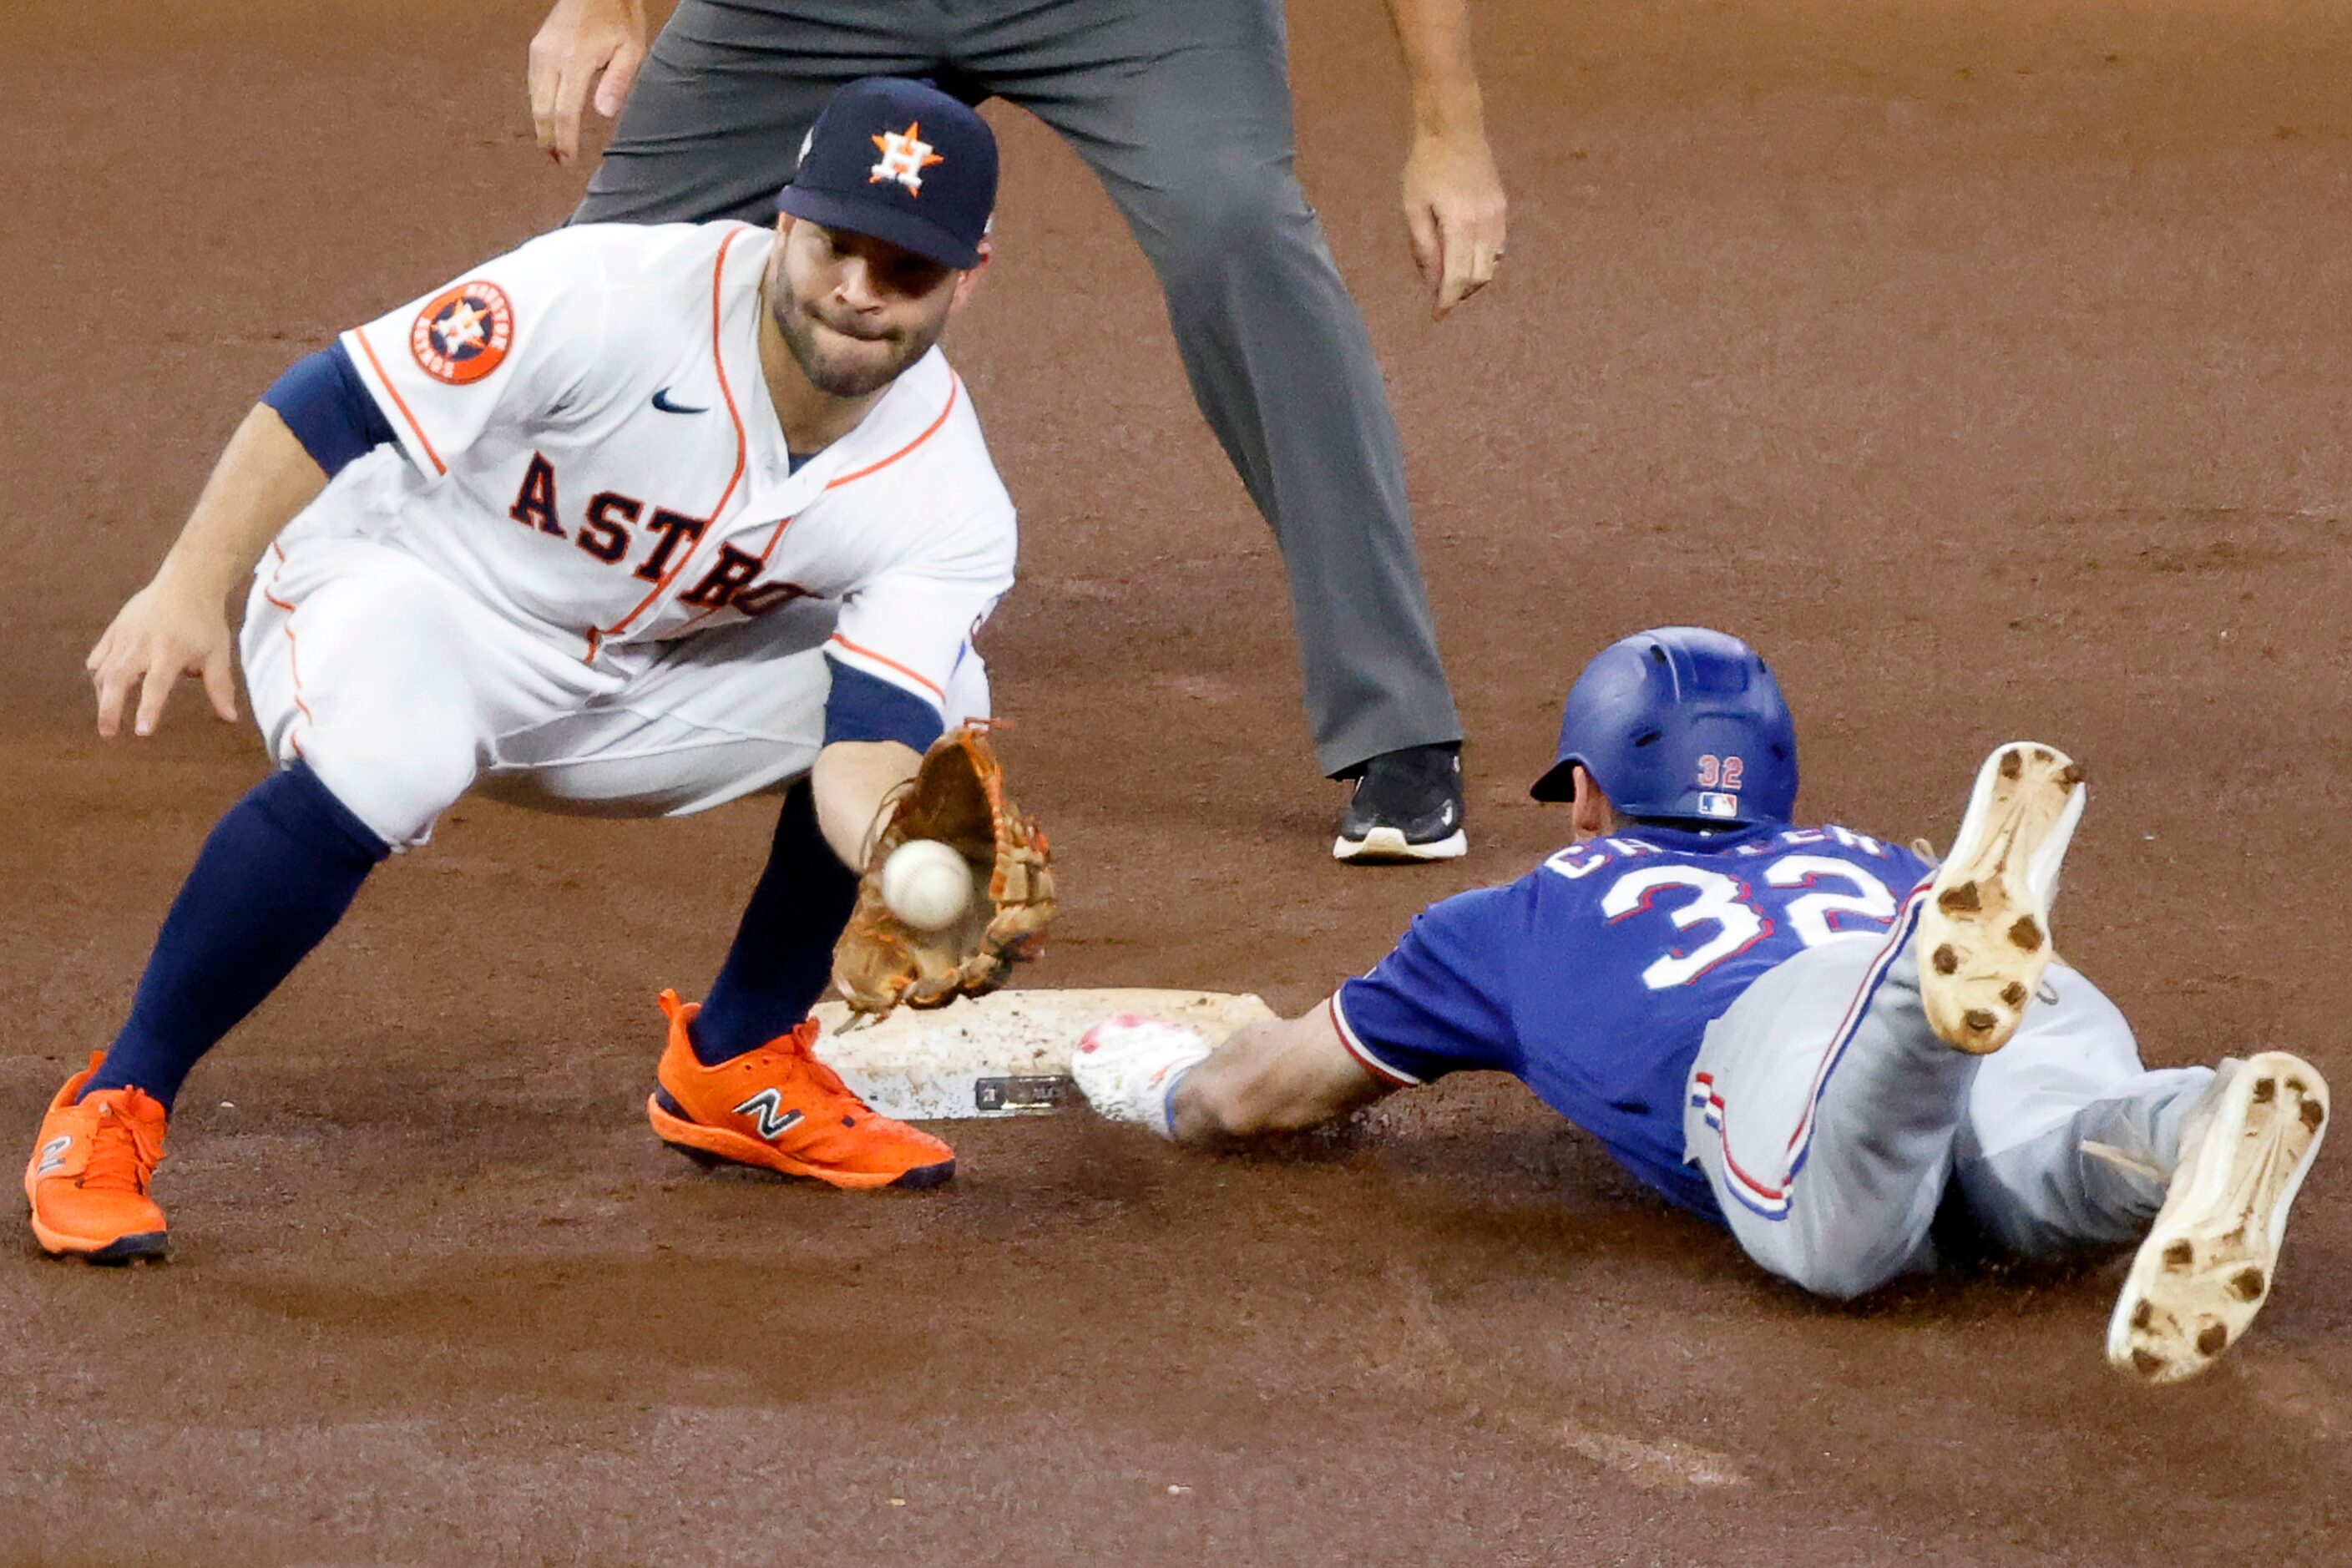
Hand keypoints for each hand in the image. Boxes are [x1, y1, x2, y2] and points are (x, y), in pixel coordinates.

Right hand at [86, 568, 237, 738]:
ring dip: (102, 695)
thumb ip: (220, 686)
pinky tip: (103, 687)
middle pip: (117, 679)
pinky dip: (98, 673)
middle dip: (109, 708)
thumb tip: (231, 719)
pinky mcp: (114, 629)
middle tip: (108, 733)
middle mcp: (142, 644)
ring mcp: (124, 636)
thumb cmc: (205, 622)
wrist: (187, 583)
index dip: (148, 709)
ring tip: (108, 715)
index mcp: (170, 652)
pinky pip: (99, 655)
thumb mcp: (218, 653)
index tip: (142, 732)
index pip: (156, 686)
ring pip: (103, 670)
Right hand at [528, 0, 648, 165]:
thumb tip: (603, 114)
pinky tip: (548, 119)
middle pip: (542, 109)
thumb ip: (617, 82)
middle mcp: (551, 56)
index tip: (568, 161)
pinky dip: (539, 105)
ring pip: (533, 98)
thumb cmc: (618, 17)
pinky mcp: (536, 48)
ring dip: (541, 125)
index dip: (565, 140)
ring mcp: (540, 51)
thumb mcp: (631, 49)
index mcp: (576, 60)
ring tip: (553, 147)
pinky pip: (533, 84)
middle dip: (549, 138)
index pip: (564, 111)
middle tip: (559, 161)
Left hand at [1401, 128, 1507, 319]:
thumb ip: (1424, 247)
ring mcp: (1498, 216)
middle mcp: (1486, 225)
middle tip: (1440, 297)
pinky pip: (1497, 247)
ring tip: (1451, 279)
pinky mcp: (1502, 209)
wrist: (1455, 129)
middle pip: (1479, 278)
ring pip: (1492, 265)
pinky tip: (1465, 257)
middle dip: (1460, 294)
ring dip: (1473, 279)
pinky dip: (1482, 261)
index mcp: (1461, 225)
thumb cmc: (1426, 167)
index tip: (1437, 317)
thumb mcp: (1413, 208)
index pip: (1457, 278)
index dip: (1447, 302)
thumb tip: (1432, 282)